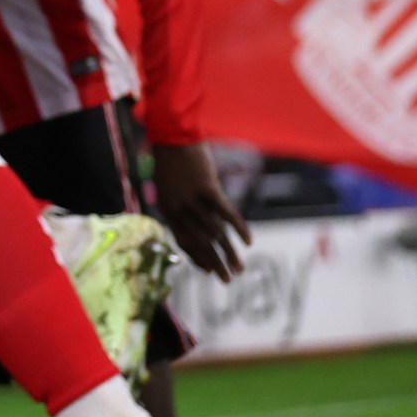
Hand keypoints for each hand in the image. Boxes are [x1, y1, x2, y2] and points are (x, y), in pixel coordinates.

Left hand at [152, 143, 249, 280]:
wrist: (172, 135)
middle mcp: (178, 208)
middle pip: (200, 243)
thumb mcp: (169, 187)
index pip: (183, 242)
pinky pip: (226, 214)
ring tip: (240, 268)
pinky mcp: (207, 189)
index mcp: (167, 209)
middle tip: (228, 280)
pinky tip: (248, 243)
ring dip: (229, 253)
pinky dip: (239, 229)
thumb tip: (199, 226)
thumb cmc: (172, 160)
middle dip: (215, 264)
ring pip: (215, 234)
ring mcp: (192, 199)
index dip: (197, 258)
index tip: (210, 271)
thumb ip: (180, 207)